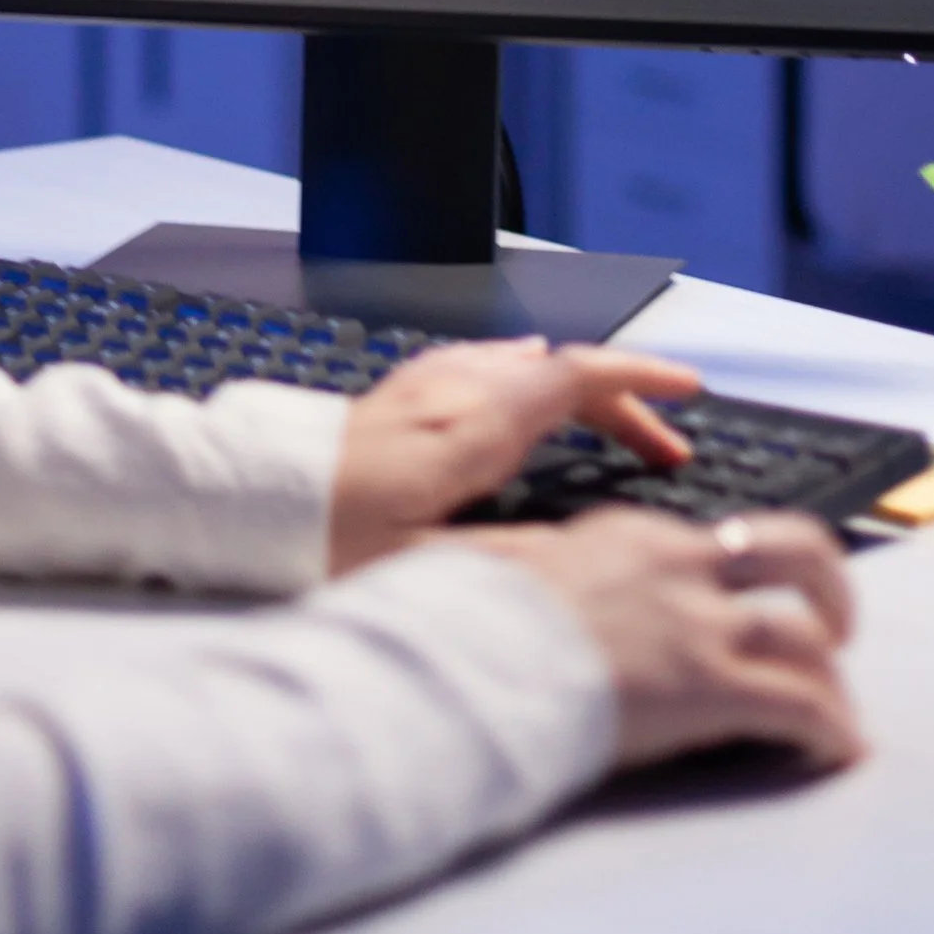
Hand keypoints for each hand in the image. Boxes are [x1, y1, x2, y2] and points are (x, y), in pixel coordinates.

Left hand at [324, 339, 699, 572]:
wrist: (245, 504)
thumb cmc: (325, 541)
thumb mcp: (435, 569)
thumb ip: (519, 555)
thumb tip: (593, 550)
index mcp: (471, 423)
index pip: (575, 375)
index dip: (639, 378)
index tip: (689, 388)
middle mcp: (450, 390)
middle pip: (556, 369)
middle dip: (622, 399)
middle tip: (665, 446)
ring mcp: (420, 388)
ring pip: (518, 364)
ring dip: (572, 388)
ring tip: (608, 421)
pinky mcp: (394, 400)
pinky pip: (478, 366)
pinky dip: (523, 377)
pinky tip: (513, 385)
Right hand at [467, 506, 862, 771]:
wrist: (475, 659)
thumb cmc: (471, 617)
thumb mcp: (494, 561)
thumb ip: (517, 560)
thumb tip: (488, 566)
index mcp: (631, 534)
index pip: (713, 540)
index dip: (740, 574)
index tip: (742, 601)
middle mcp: (682, 566)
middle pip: (797, 550)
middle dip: (831, 587)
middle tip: (837, 625)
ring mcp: (702, 625)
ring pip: (809, 636)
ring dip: (833, 680)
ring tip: (839, 713)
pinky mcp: (715, 687)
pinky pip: (804, 706)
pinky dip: (833, 730)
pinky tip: (839, 753)